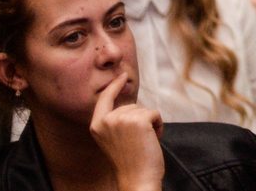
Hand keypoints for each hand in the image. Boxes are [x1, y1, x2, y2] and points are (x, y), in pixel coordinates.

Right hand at [89, 71, 164, 190]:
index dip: (114, 86)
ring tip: (143, 143)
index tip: (122, 76)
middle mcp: (107, 120)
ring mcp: (122, 119)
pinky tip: (152, 140)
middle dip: (140, 121)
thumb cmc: (129, 162)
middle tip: (136, 143)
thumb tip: (130, 105)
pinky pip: (155, 114)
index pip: (104, 99)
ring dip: (150, 125)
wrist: (137, 179)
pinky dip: (159, 125)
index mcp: (97, 125)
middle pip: (131, 106)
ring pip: (145, 110)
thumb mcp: (114, 138)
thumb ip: (116, 122)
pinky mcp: (139, 120)